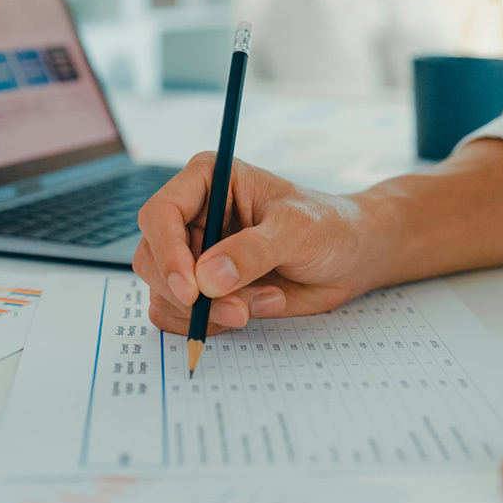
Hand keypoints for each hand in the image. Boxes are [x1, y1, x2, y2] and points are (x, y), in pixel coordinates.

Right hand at [134, 152, 380, 334]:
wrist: (350, 257)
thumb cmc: (327, 228)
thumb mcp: (297, 231)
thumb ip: (252, 252)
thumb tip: (207, 278)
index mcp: (207, 180)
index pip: (160, 214)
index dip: (168, 253)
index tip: (192, 290)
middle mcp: (192, 216)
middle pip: (152, 259)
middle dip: (192, 294)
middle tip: (239, 310)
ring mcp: (194, 255)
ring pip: (165, 294)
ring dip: (209, 311)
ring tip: (264, 300)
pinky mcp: (203, 288)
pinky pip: (180, 316)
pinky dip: (213, 322)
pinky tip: (255, 307)